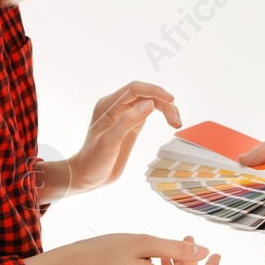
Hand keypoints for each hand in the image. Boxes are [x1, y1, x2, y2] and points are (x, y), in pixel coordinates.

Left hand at [60, 82, 182, 196]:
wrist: (88, 176)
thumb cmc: (94, 160)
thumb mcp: (109, 142)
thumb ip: (128, 122)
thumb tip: (149, 104)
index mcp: (108, 105)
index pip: (134, 89)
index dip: (154, 91)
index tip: (171, 100)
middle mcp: (117, 106)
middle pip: (145, 94)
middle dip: (163, 103)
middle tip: (176, 121)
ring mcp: (124, 114)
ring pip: (150, 102)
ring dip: (165, 109)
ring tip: (177, 123)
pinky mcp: (131, 124)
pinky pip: (149, 112)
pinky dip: (162, 115)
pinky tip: (171, 122)